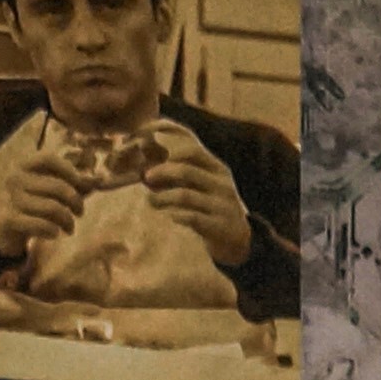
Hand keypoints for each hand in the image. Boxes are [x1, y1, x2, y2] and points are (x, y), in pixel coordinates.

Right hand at [0, 144, 86, 263]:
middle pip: (58, 187)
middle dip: (76, 203)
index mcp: (24, 164)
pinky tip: (55, 233)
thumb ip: (69, 183)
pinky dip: (53, 231)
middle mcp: (15, 177)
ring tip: (69, 227)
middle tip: (79, 213)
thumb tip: (98, 181)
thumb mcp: (44, 187)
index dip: (70, 172)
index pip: (50, 159)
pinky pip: (42, 225)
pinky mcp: (9, 219)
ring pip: (53, 208)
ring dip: (68, 221)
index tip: (82, 187)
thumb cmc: (29, 203)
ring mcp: (11, 198)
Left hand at [141, 122, 251, 271]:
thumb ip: (177, 171)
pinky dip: (176, 216)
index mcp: (215, 166)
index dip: (163, 137)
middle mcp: (221, 181)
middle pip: (186, 166)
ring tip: (151, 201)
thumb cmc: (210, 209)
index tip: (141, 140)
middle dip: (161, 169)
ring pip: (185, 194)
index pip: (189, 140)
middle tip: (145, 177)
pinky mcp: (220, 226)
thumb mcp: (199, 185)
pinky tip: (169, 217)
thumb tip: (143, 158)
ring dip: (162, 197)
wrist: (239, 242)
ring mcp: (222, 204)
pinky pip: (193, 218)